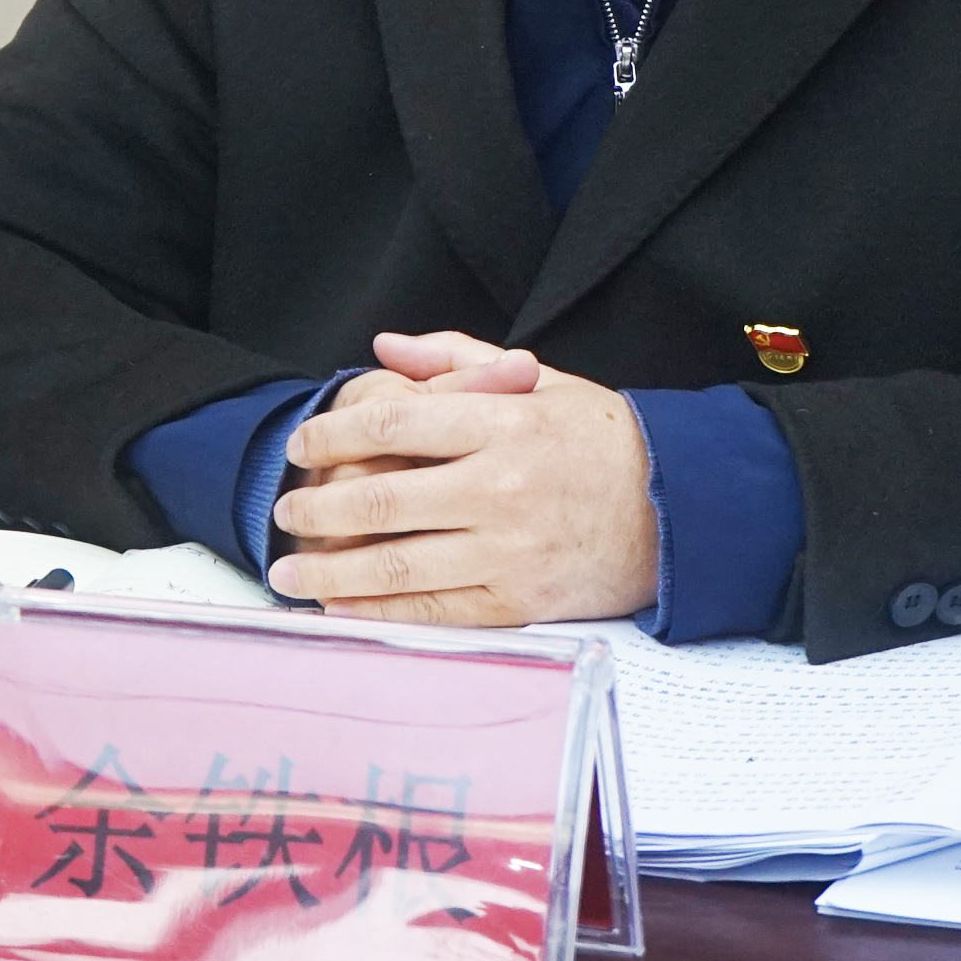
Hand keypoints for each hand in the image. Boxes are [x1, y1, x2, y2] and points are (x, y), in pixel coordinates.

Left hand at [269, 337, 658, 626]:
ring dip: (330, 573)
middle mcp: (501, 486)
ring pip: (396, 565)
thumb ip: (456, 359)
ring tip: (289, 573)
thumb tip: (384, 348)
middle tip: (283, 512)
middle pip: (382, 499)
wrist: (677, 508)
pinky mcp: (518, 602)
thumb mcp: (539, 380)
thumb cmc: (600, 438)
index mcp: (503, 422)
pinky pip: (433, 611)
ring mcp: (508, 550)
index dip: (332, 433)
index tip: (300, 445)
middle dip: (318, 508)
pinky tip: (342, 608)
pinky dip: (379, 613)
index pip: (395, 424)